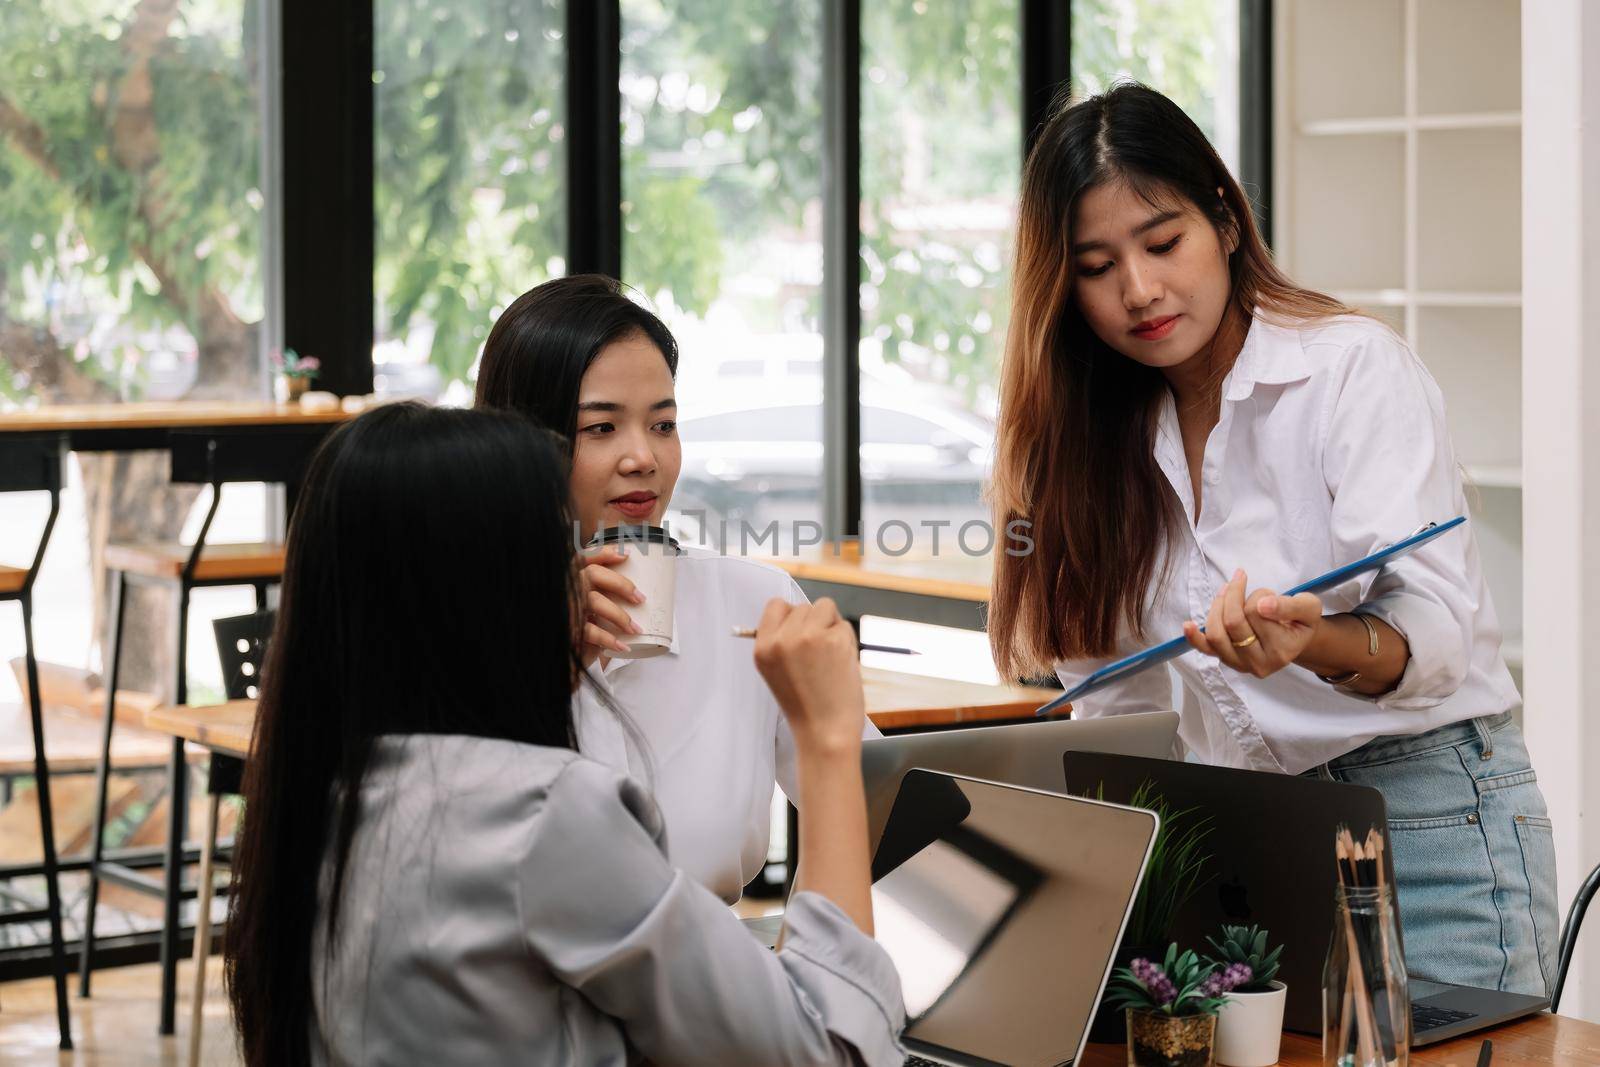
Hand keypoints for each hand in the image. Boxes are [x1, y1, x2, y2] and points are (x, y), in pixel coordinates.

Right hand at [577, 547, 643, 667]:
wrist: (561, 658)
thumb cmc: (579, 631)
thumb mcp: (587, 610)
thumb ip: (600, 596)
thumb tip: (635, 592)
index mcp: (569, 580)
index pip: (582, 558)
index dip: (603, 552)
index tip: (626, 555)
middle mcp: (566, 589)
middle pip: (593, 574)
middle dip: (621, 584)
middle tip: (640, 598)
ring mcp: (566, 608)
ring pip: (594, 601)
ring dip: (620, 615)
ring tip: (635, 629)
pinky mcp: (567, 629)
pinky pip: (590, 631)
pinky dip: (609, 639)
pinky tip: (622, 646)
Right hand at [752, 597, 865, 755]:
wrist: (825, 733)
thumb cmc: (806, 707)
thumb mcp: (777, 672)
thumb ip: (782, 642)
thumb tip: (798, 614)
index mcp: (763, 648)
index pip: (776, 605)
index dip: (792, 616)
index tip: (801, 634)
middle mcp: (782, 639)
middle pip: (803, 606)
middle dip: (815, 624)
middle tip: (818, 657)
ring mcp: (808, 637)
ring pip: (825, 607)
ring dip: (831, 626)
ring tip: (829, 657)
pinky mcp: (833, 639)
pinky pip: (844, 624)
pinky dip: (847, 640)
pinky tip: (841, 663)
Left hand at [1182, 569, 1323, 678]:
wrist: (1293, 638)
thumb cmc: (1299, 620)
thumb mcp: (1308, 607)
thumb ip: (1290, 606)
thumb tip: (1263, 606)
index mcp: (1282, 651)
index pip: (1257, 613)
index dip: (1259, 594)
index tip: (1267, 593)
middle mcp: (1260, 664)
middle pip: (1234, 622)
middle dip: (1234, 595)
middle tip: (1241, 582)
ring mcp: (1239, 664)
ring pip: (1217, 633)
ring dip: (1218, 605)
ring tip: (1227, 591)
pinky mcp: (1225, 659)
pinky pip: (1206, 649)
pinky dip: (1194, 637)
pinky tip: (1188, 624)